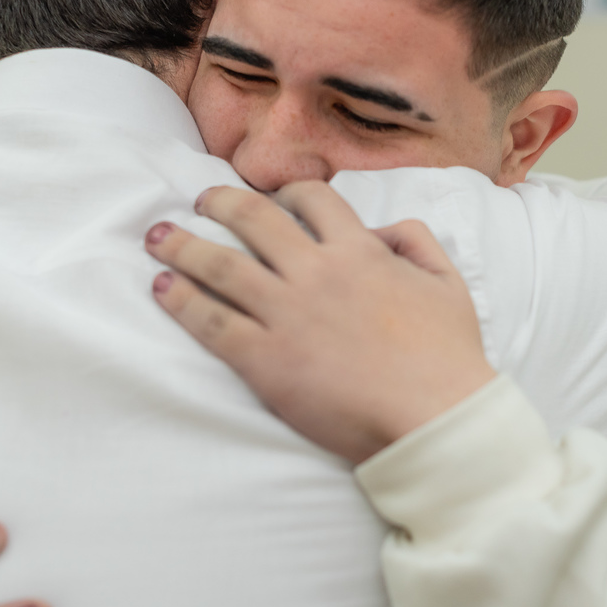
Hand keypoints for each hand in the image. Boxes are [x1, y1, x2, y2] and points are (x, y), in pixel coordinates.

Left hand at [147, 182, 496, 463]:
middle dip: (220, 203)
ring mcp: (286, 314)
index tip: (270, 196)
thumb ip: (416, 241)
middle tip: (201, 202)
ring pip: (220, 265)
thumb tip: (381, 229)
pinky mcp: (265, 360)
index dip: (285, 191)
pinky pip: (210, 322)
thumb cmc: (449, 355)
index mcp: (360, 250)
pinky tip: (161, 289)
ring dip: (183, 245)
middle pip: (253, 220)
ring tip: (158, 237)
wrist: (434, 416)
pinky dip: (180, 300)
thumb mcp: (448, 283)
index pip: (311, 199)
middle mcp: (316, 272)